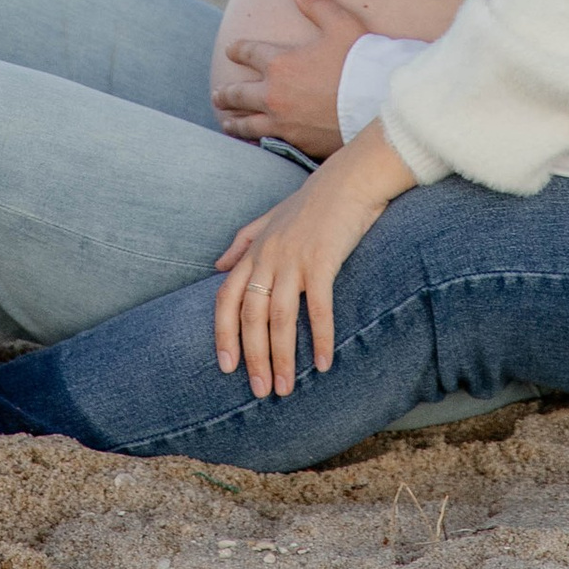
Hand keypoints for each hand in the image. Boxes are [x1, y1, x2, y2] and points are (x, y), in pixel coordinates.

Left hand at [210, 0, 373, 157]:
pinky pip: (268, 143)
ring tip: (226, 122)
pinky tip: (256, 144)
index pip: (249, 53)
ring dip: (234, 121)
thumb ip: (316, 3)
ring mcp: (283, 121)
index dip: (238, 50)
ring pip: (248, 123)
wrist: (377, 104)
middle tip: (217, 95)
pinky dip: (257, 142)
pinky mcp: (296, 142)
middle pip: (239, 93)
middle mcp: (274, 94)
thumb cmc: (358, 61)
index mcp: (280, 63)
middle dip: (226, 93)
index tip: (231, 50)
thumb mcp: (339, 23)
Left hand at [212, 126, 414, 397]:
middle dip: (253, 357)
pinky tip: (323, 364)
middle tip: (260, 391)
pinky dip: (320, 338)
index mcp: (255, 250)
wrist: (351, 177)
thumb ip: (243, 242)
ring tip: (287, 388)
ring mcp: (294, 258)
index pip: (226, 298)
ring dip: (282, 357)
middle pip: (251, 315)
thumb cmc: (313, 201)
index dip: (223, 333)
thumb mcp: (270, 217)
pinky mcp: (323, 260)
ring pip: (280, 318)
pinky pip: (318, 307)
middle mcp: (268, 256)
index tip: (225, 366)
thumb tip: (217, 265)